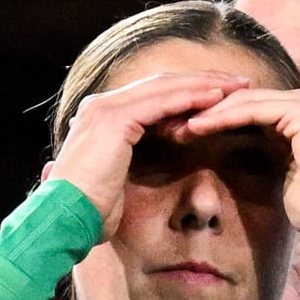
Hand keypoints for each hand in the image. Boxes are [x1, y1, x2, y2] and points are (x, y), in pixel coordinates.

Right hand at [47, 71, 247, 239]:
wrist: (62, 219)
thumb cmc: (87, 211)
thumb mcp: (111, 182)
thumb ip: (120, 165)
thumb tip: (121, 170)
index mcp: (100, 117)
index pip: (152, 95)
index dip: (187, 92)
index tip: (219, 95)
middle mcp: (101, 105)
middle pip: (162, 83)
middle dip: (202, 81)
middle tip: (237, 82)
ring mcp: (106, 109)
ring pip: (166, 87)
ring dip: (204, 84)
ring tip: (237, 85)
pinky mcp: (116, 119)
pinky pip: (162, 102)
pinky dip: (191, 98)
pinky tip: (218, 98)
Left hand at [179, 86, 299, 234]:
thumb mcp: (284, 181)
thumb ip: (267, 164)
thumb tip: (243, 171)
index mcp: (298, 117)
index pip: (246, 111)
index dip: (212, 121)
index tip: (181, 136)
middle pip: (241, 100)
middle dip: (204, 113)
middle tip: (169, 125)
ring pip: (242, 101)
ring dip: (207, 113)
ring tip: (177, 127)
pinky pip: (252, 108)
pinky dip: (222, 117)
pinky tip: (197, 127)